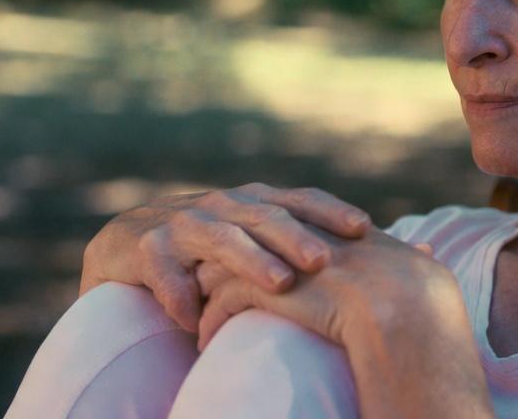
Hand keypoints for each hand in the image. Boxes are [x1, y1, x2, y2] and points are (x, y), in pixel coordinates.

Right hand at [79, 183, 371, 330]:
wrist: (125, 245)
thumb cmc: (205, 251)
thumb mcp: (252, 240)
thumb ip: (301, 247)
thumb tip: (393, 252)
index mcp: (251, 202)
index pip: (298, 200)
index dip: (330, 211)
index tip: (365, 228)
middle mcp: (219, 205)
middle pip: (263, 217)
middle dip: (296, 237)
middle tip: (324, 260)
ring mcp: (180, 224)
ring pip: (219, 238)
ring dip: (249, 259)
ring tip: (279, 282)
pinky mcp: (142, 248)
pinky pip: (163, 273)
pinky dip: (178, 294)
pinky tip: (192, 317)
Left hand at [196, 232, 493, 418]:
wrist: (414, 322)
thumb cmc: (431, 320)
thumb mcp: (427, 279)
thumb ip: (418, 260)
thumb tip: (426, 251)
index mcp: (366, 240)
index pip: (312, 228)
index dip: (286, 246)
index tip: (271, 264)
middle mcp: (327, 239)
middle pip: (270, 235)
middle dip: (244, 254)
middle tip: (220, 273)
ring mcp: (300, 258)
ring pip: (241, 261)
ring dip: (218, 284)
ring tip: (201, 305)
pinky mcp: (276, 285)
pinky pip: (231, 295)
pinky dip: (214, 315)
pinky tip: (205, 336)